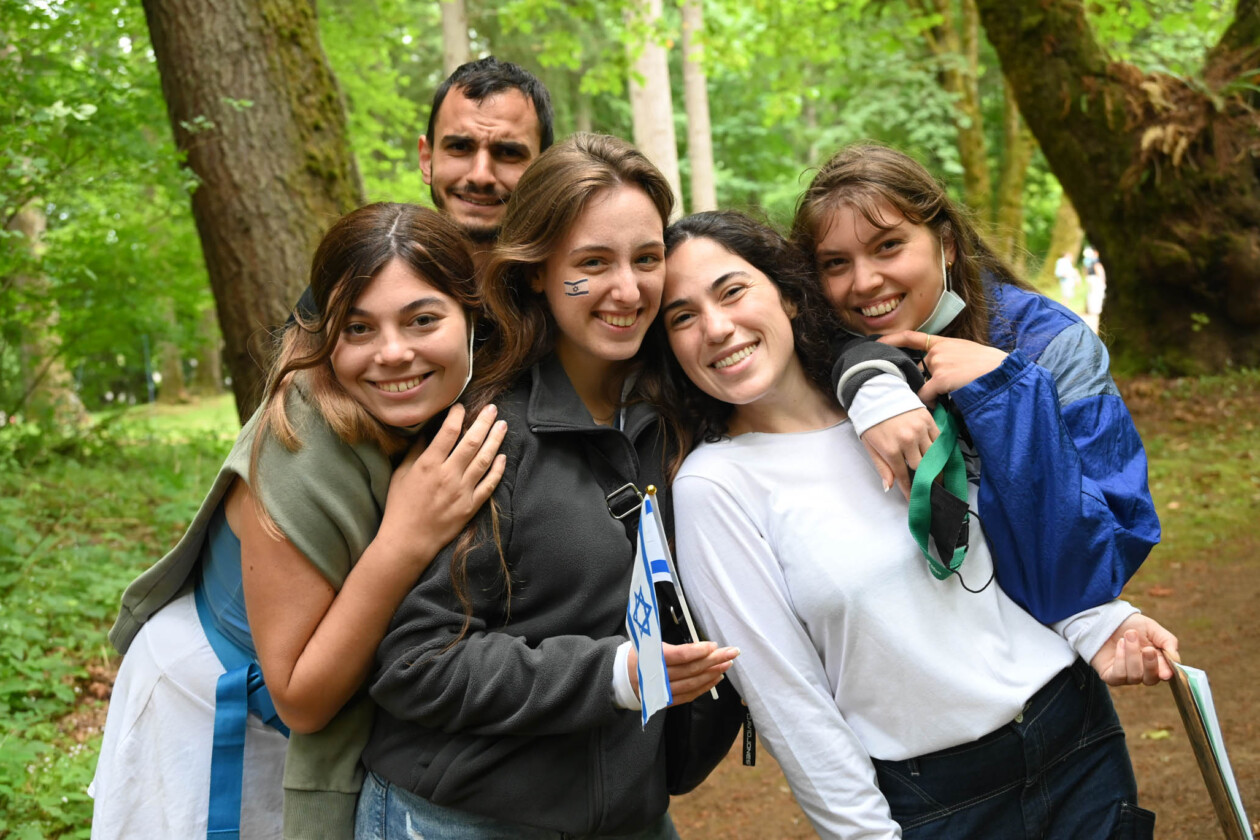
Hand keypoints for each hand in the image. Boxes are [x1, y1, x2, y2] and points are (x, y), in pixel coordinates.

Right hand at [378, 403, 507, 566]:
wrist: (408, 541)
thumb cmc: (401, 506)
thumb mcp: (401, 474)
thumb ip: (415, 451)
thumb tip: (427, 431)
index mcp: (428, 465)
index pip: (448, 432)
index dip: (457, 415)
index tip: (461, 406)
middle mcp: (448, 476)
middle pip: (472, 442)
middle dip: (484, 422)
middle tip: (492, 408)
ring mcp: (462, 491)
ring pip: (485, 460)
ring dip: (495, 440)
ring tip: (502, 425)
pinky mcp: (471, 506)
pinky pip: (489, 484)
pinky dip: (498, 469)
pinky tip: (502, 456)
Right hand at [627, 641, 738, 705]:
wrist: (620, 677)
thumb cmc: (638, 654)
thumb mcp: (648, 643)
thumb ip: (671, 646)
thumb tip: (700, 646)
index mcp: (651, 658)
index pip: (679, 655)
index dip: (698, 651)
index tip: (713, 645)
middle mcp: (656, 676)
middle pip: (690, 669)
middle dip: (714, 660)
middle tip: (731, 652)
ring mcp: (661, 691)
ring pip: (692, 684)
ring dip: (712, 674)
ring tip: (726, 664)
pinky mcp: (665, 701)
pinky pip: (688, 696)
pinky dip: (704, 687)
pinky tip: (716, 678)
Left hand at [860, 407, 937, 498]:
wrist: (876, 395)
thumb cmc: (871, 423)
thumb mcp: (870, 446)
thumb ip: (882, 467)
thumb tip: (889, 487)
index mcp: (891, 449)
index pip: (904, 475)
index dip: (910, 490)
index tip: (915, 500)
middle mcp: (907, 440)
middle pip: (923, 467)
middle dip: (928, 481)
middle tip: (932, 491)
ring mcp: (920, 429)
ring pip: (934, 454)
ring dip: (937, 468)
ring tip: (940, 478)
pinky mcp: (928, 419)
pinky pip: (938, 439)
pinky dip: (940, 450)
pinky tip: (941, 458)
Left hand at [879, 331, 1006, 405]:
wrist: (1003, 372)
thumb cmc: (990, 367)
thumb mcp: (969, 355)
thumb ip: (950, 359)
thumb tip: (936, 375)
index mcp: (945, 343)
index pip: (912, 336)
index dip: (892, 339)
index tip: (876, 342)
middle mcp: (938, 350)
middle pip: (918, 370)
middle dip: (922, 382)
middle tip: (937, 390)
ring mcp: (938, 363)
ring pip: (921, 385)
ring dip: (929, 394)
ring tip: (950, 395)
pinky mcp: (941, 378)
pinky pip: (925, 396)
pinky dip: (930, 403)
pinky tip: (940, 404)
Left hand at [1090, 614, 1179, 685]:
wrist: (1106, 619)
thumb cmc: (1132, 625)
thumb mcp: (1152, 628)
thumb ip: (1167, 641)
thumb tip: (1176, 659)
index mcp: (1158, 663)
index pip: (1166, 673)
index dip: (1166, 672)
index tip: (1166, 671)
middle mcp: (1144, 673)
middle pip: (1151, 679)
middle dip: (1150, 664)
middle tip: (1147, 648)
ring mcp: (1127, 676)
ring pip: (1135, 676)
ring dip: (1132, 655)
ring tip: (1128, 636)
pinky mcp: (1111, 677)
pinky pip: (1119, 676)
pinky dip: (1120, 659)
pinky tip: (1120, 645)